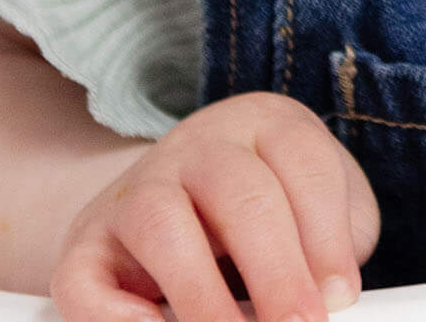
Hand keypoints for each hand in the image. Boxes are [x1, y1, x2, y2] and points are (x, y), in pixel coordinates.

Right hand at [51, 92, 379, 321]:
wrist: (176, 204)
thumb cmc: (269, 217)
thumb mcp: (314, 216)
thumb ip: (330, 251)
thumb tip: (330, 299)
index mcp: (264, 123)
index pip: (304, 163)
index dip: (326, 236)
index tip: (340, 296)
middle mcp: (198, 146)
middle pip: (240, 192)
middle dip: (276, 270)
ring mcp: (136, 190)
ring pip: (161, 223)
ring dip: (201, 295)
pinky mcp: (84, 245)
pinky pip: (84, 280)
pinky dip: (116, 319)